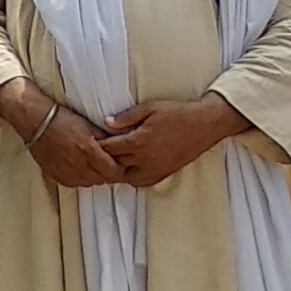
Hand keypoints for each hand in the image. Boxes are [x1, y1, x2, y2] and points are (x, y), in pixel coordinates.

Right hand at [24, 104, 125, 190]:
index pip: (114, 171)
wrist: (36, 123)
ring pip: (90, 183)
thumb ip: (105, 138)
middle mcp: (78, 165)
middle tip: (108, 164)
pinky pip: (76, 184)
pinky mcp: (57, 176)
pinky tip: (80, 168)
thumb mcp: (88, 124)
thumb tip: (119, 148)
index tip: (119, 162)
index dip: (119, 168)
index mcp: (89, 150)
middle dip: (108, 173)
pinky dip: (81, 178)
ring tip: (93, 165)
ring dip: (95, 176)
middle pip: (103, 179)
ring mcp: (67, 173)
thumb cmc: (61, 119)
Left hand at [98, 94, 250, 188]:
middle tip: (91, 154)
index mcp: (139, 141)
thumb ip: (126, 118)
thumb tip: (106, 123)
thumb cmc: (177, 113)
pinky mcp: (162, 175)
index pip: (108, 149)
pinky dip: (129, 177)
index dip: (95, 146)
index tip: (86, 141)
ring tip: (108, 161)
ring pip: (124, 177)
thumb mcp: (150, 108)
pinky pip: (139, 182)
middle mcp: (144, 159)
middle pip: (113, 165)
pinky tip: (126, 168)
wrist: (204, 125)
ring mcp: (154, 170)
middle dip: (101, 160)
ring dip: (115, 171)